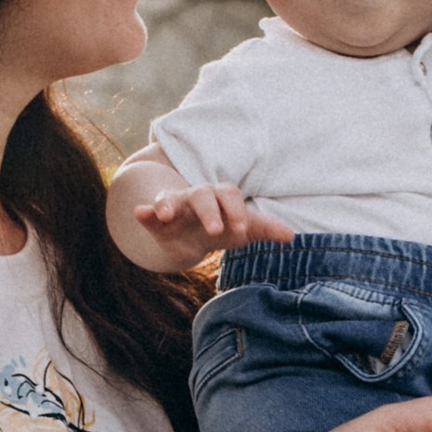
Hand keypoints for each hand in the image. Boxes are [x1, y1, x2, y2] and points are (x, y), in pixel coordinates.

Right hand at [135, 178, 295, 252]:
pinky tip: (139, 214)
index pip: (230, 196)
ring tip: (167, 215)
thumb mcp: (243, 230)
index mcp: (222, 197)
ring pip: (173, 199)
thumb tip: (291, 235)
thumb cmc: (223, 227)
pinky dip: (144, 212)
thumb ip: (266, 229)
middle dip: (209, 211)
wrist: (193, 237)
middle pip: (203, 195)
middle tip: (216, 230)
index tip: (242, 229)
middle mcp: (199, 196)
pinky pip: (149, 211)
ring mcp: (177, 205)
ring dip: (170, 205)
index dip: (236, 211)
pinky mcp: (157, 217)